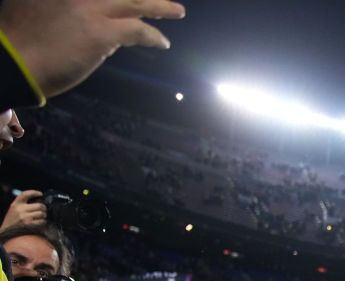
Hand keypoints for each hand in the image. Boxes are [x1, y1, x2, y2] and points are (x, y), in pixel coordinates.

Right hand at [0, 0, 185, 98]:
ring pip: (135, 2)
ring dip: (160, 6)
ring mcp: (91, 8)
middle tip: (166, 0)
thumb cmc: (19, 37)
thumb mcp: (35, 5)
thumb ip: (65, 5)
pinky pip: (137, 30)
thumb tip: (95, 17)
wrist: (12, 59)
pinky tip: (162, 42)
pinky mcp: (102, 32)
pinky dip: (153, 36)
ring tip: (177, 11)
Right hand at [1, 189, 44, 228]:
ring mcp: (24, 217)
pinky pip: (42, 221)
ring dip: (44, 216)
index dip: (34, 192)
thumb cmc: (12, 221)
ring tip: (40, 217)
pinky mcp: (29, 224)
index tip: (40, 194)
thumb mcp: (14, 209)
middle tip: (43, 210)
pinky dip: (43, 222)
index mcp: (15, 204)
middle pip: (39, 205)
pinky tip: (39, 223)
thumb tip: (38, 201)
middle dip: (43, 208)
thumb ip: (22, 204)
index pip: (25, 194)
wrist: (7, 232)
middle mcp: (20, 210)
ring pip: (42, 213)